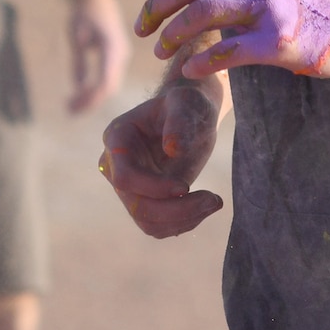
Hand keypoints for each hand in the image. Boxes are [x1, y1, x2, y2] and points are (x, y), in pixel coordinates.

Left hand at [65, 0, 130, 113]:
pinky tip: (79, 95)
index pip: (106, 80)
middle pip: (109, 86)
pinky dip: (94, 88)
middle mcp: (120, 53)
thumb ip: (78, 58)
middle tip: (68, 112)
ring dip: (91, 96)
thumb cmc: (84, 8)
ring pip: (109, 83)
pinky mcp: (115, 54)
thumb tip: (77, 85)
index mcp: (113, 46)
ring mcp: (120, 54)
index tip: (74, 108)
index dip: (91, 97)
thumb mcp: (76, 32)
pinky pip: (107, 76)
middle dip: (90, 101)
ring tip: (70, 108)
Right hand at [99, 77, 225, 236]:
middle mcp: (115, 166)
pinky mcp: (144, 201)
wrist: (191, 116)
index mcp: (117, 139)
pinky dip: (184, 222)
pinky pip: (158, 226)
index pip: (124, 177)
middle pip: (136, 205)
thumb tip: (172, 150)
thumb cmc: (187, 104)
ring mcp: (128, 187)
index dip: (153, 187)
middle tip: (214, 200)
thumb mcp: (187, 104)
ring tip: (214, 201)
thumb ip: (180, 121)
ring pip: (147, 221)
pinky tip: (205, 205)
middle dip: (176, 209)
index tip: (185, 186)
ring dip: (183, 219)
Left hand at [133, 0, 329, 80]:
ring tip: (160, 52)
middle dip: (155, 7)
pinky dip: (201, 62)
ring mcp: (268, 6)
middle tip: (142, 28)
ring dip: (172, 36)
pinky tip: (189, 70)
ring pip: (200, 15)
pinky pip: (227, 51)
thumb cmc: (311, 0)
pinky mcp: (278, 41)